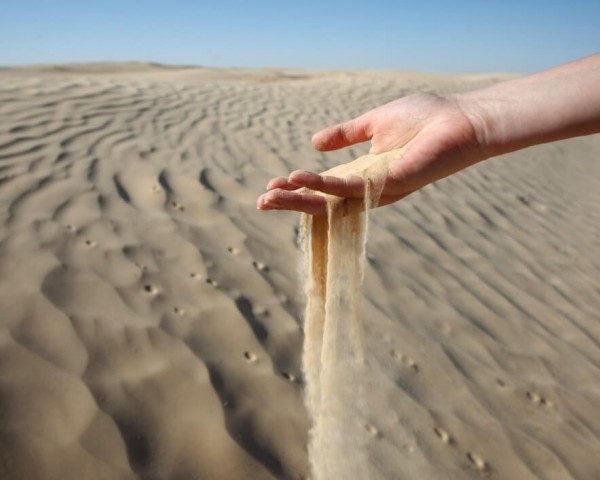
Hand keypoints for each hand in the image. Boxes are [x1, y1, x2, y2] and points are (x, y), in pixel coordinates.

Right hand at [257, 92, 484, 214]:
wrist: (463, 119)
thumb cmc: (426, 119)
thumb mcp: (374, 123)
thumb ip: (345, 134)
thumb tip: (314, 142)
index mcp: (363, 173)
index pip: (324, 186)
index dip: (297, 189)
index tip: (270, 187)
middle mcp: (369, 187)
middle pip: (324, 201)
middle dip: (292, 203)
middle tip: (261, 202)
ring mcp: (380, 189)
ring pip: (333, 200)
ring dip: (300, 199)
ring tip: (271, 196)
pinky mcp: (392, 183)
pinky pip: (352, 187)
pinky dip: (324, 184)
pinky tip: (300, 178)